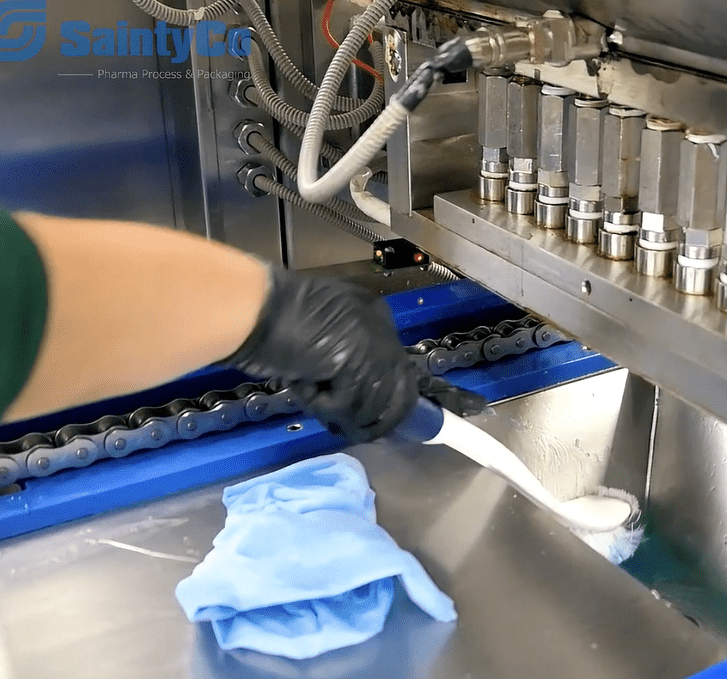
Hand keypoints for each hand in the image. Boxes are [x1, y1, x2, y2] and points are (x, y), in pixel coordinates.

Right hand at [222, 266, 481, 441]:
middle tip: (343, 419)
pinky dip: (325, 407)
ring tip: (311, 387)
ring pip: (378, 409)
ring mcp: (374, 345)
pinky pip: (353, 410)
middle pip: (398, 397)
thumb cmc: (270, 323)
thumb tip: (354, 405)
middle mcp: (381, 329)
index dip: (436, 396)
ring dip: (341, 413)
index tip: (473, 411)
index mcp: (372, 319)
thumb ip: (341, 370)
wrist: (253, 307)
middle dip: (375, 419)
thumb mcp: (316, 348)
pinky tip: (306, 381)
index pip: (411, 368)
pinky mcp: (361, 363)